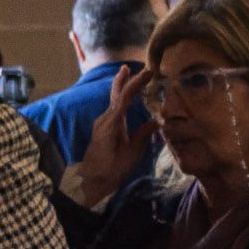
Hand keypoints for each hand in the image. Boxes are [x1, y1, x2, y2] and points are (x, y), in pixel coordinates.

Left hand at [69, 64, 151, 208]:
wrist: (91, 181)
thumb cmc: (112, 169)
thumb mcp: (132, 153)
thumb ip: (143, 135)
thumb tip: (157, 120)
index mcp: (113, 122)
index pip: (126, 96)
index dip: (137, 82)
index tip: (149, 72)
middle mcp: (105, 118)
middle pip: (115, 93)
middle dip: (122, 79)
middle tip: (130, 67)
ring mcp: (101, 123)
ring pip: (113, 101)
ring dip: (122, 89)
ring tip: (133, 80)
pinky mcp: (102, 129)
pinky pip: (113, 109)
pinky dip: (121, 101)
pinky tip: (128, 103)